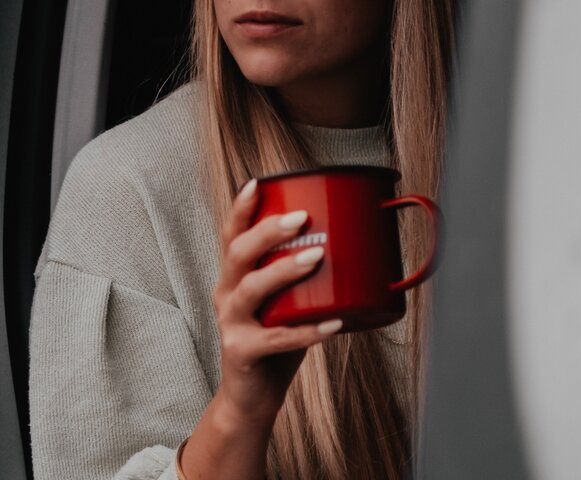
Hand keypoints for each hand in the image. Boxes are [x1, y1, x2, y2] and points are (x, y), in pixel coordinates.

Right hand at [210, 178, 342, 428]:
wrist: (252, 397)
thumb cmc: (276, 343)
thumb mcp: (289, 304)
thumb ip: (308, 280)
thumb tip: (355, 250)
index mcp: (233, 277)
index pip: (231, 235)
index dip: (241, 209)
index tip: (257, 183)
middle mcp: (226, 295)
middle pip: (238, 253)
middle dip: (269, 232)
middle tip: (302, 219)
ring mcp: (231, 324)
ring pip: (251, 289)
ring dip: (284, 270)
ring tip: (316, 257)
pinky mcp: (242, 352)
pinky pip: (275, 338)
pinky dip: (307, 330)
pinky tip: (333, 325)